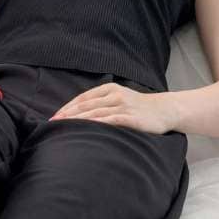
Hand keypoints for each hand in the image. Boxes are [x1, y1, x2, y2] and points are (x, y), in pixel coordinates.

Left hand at [49, 83, 172, 134]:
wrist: (164, 110)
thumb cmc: (138, 106)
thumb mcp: (119, 98)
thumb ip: (102, 103)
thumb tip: (80, 114)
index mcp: (109, 89)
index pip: (83, 98)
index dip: (68, 107)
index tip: (55, 117)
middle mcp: (114, 95)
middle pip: (86, 105)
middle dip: (68, 115)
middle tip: (53, 124)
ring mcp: (123, 105)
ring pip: (96, 113)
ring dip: (78, 121)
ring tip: (65, 128)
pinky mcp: (131, 117)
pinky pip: (112, 120)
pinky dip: (98, 124)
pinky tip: (88, 129)